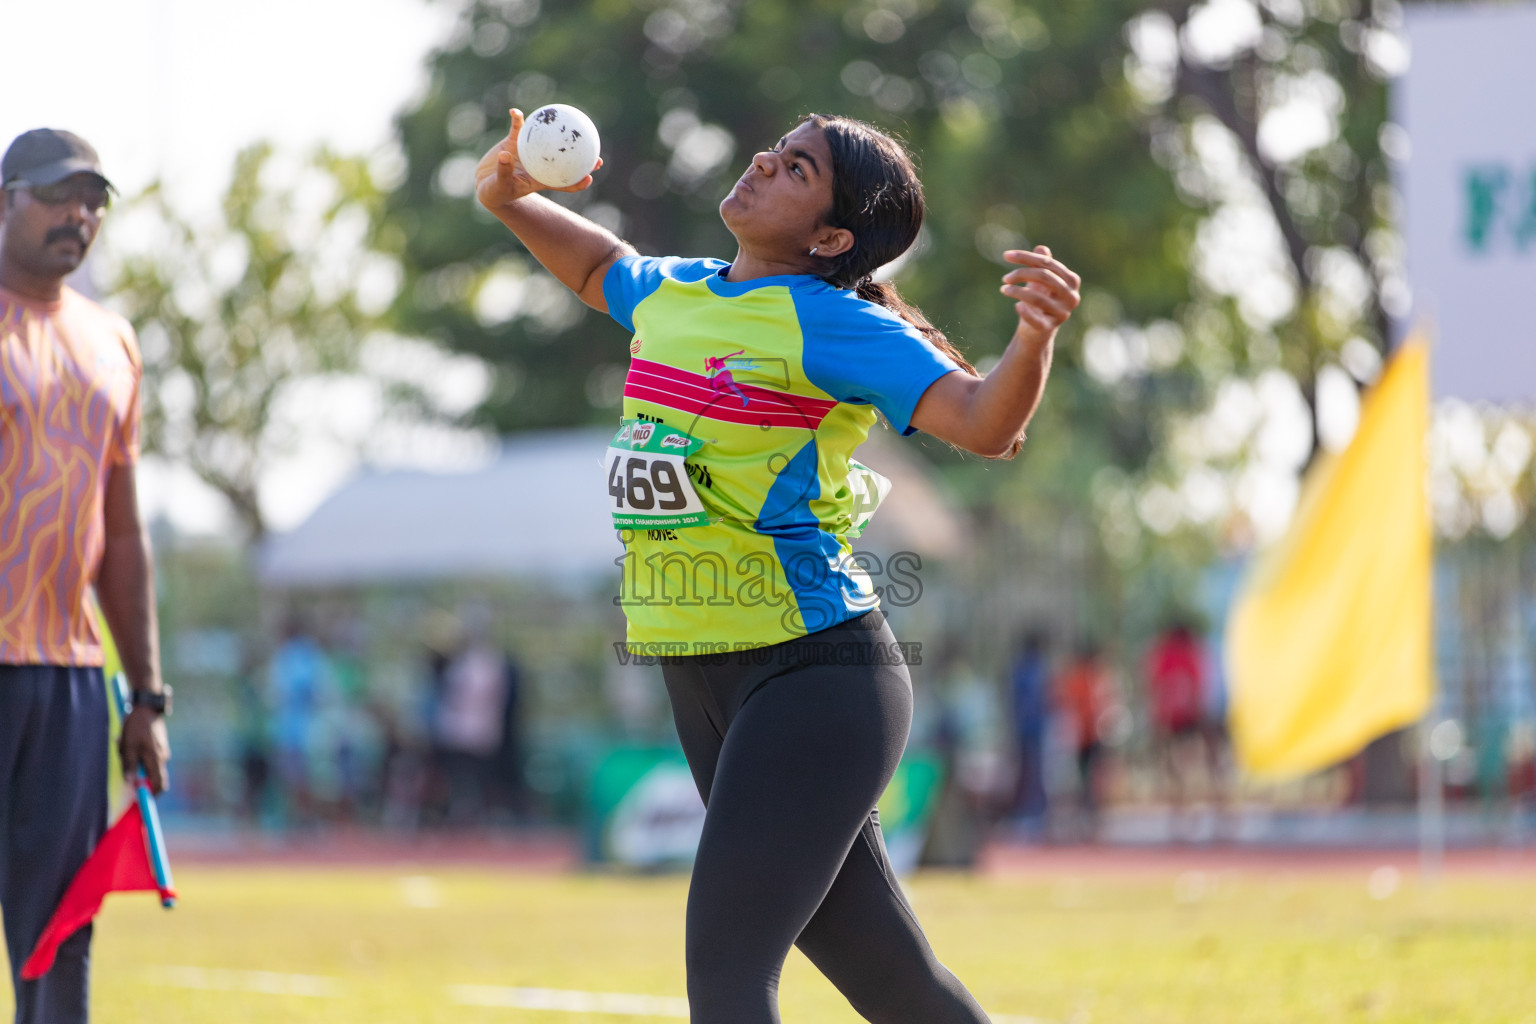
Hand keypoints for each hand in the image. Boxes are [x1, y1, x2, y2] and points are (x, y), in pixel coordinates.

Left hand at [120, 706, 170, 793]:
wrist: (147, 708)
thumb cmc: (136, 727)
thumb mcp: (128, 746)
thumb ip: (129, 765)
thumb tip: (130, 783)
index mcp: (155, 759)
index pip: (159, 785)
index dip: (152, 796)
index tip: (142, 803)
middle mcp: (162, 758)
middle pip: (153, 778)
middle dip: (139, 778)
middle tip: (126, 769)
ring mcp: (162, 752)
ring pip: (149, 767)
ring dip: (136, 764)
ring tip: (124, 748)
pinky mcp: (159, 746)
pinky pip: (149, 758)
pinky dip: (139, 756)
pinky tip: (130, 743)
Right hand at [475, 108, 603, 211]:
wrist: (485, 184)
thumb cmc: (495, 191)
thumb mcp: (499, 184)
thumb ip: (504, 171)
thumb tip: (505, 155)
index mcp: (539, 180)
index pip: (564, 183)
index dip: (578, 182)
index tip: (590, 177)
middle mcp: (540, 164)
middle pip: (565, 161)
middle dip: (583, 158)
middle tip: (597, 152)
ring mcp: (529, 152)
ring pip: (548, 140)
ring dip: (558, 130)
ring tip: (567, 117)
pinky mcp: (515, 142)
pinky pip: (518, 128)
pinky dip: (517, 119)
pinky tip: (514, 112)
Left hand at [1001, 245, 1080, 344]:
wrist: (1036, 328)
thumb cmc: (1040, 298)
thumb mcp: (1040, 279)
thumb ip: (1042, 263)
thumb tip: (1042, 248)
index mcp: (1072, 281)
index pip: (1048, 263)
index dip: (1026, 257)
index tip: (1006, 256)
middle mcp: (1071, 297)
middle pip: (1044, 277)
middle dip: (1021, 274)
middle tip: (1005, 278)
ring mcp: (1062, 314)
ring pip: (1037, 298)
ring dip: (1017, 292)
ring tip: (1004, 289)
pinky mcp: (1049, 328)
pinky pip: (1036, 320)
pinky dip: (1025, 312)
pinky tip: (1016, 306)